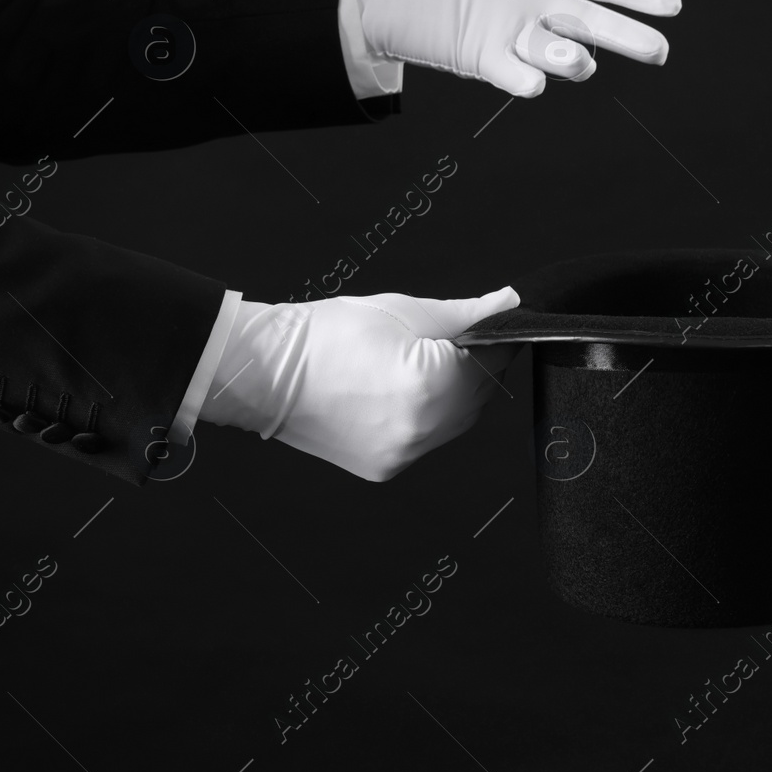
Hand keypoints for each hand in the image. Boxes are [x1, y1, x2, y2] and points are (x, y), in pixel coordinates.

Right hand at [202, 289, 519, 481]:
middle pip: (479, 396)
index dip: (497, 339)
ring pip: (457, 422)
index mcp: (429, 386)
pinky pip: (428, 439)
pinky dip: (430, 416)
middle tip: (458, 341)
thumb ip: (465, 314)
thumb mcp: (403, 311)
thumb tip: (506, 304)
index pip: (492, 361)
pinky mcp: (387, 467)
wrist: (264, 372)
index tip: (494, 325)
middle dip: (478, 367)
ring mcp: (404, 454)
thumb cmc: (324, 336)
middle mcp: (421, 430)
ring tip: (426, 364)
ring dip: (457, 394)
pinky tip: (408, 392)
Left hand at [348, 0, 681, 98]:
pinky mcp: (481, 57)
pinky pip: (511, 72)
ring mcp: (511, 34)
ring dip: (574, 60)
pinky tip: (535, 82)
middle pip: (594, 23)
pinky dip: (525, 80)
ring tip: (583, 61)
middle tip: (661, 51)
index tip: (673, 4)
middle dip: (628, 37)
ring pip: (559, 53)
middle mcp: (536, 5)